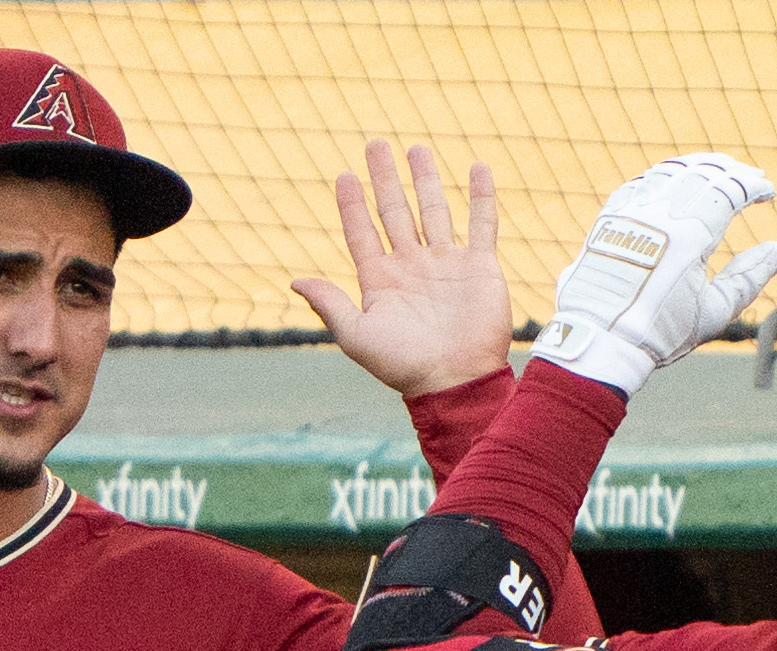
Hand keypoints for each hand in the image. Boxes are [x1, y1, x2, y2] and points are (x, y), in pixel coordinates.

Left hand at [293, 142, 515, 399]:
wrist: (456, 380)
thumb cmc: (403, 365)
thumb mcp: (356, 336)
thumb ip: (328, 304)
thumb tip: (294, 280)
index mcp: (381, 280)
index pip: (362, 232)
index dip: (352, 204)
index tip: (344, 176)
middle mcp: (412, 266)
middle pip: (395, 211)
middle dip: (385, 179)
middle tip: (375, 145)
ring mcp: (446, 264)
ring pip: (435, 210)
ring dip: (426, 179)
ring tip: (416, 149)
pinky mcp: (480, 266)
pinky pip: (482, 223)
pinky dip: (481, 196)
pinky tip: (477, 169)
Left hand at [532, 154, 776, 397]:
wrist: (599, 341)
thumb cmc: (660, 333)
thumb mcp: (714, 312)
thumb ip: (749, 278)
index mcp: (691, 236)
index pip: (730, 190)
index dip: (754, 186)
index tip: (769, 192)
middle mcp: (661, 214)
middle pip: (702, 173)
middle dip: (731, 170)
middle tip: (749, 176)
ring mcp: (631, 212)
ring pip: (670, 171)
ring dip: (697, 167)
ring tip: (715, 171)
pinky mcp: (608, 219)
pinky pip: (640, 183)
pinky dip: (664, 177)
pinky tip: (672, 182)